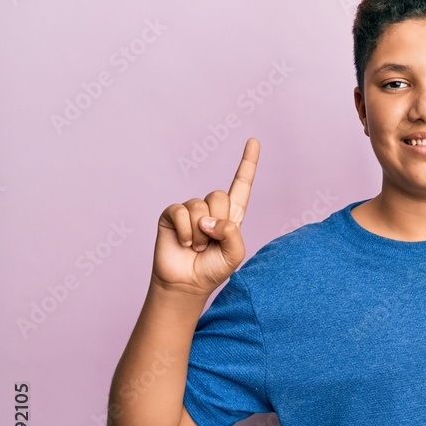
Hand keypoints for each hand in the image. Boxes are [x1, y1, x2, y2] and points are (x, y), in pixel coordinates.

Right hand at [151, 138, 258, 296]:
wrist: (187, 283)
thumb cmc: (213, 269)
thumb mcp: (234, 254)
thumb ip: (232, 234)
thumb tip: (208, 219)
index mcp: (231, 215)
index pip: (242, 185)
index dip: (248, 163)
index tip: (254, 141)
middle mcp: (211, 209)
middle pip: (219, 195)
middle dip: (217, 221)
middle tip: (209, 242)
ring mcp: (190, 210)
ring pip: (199, 205)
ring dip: (199, 232)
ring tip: (196, 246)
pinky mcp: (171, 214)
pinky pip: (180, 211)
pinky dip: (184, 230)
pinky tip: (183, 242)